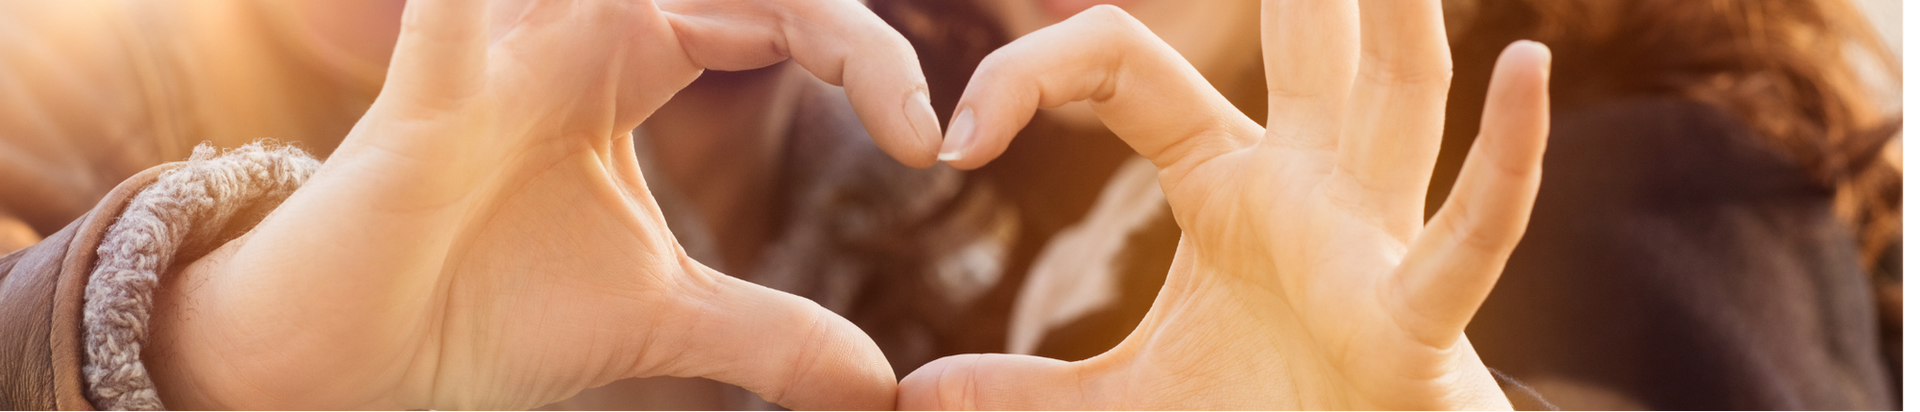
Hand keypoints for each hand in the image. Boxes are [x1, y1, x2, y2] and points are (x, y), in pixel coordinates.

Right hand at [143, 0, 940, 408]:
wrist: (361, 360)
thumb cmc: (491, 312)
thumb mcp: (662, 318)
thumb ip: (770, 334)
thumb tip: (877, 382)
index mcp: (636, 60)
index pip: (783, 16)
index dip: (869, 64)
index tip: (931, 151)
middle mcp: (579, 26)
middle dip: (841, 28)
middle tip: (916, 114)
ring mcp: (510, 37)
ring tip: (833, 40)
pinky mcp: (439, 73)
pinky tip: (588, 6)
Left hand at [905, 2, 1549, 409]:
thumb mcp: (1120, 401)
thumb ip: (1022, 390)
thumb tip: (916, 393)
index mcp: (1225, 178)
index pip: (1126, 65)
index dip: (1035, 74)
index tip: (956, 138)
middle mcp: (1309, 179)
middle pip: (1304, 34)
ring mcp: (1372, 232)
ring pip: (1398, 93)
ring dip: (1402, 14)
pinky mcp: (1416, 307)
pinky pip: (1471, 227)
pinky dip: (1504, 157)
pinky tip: (1524, 71)